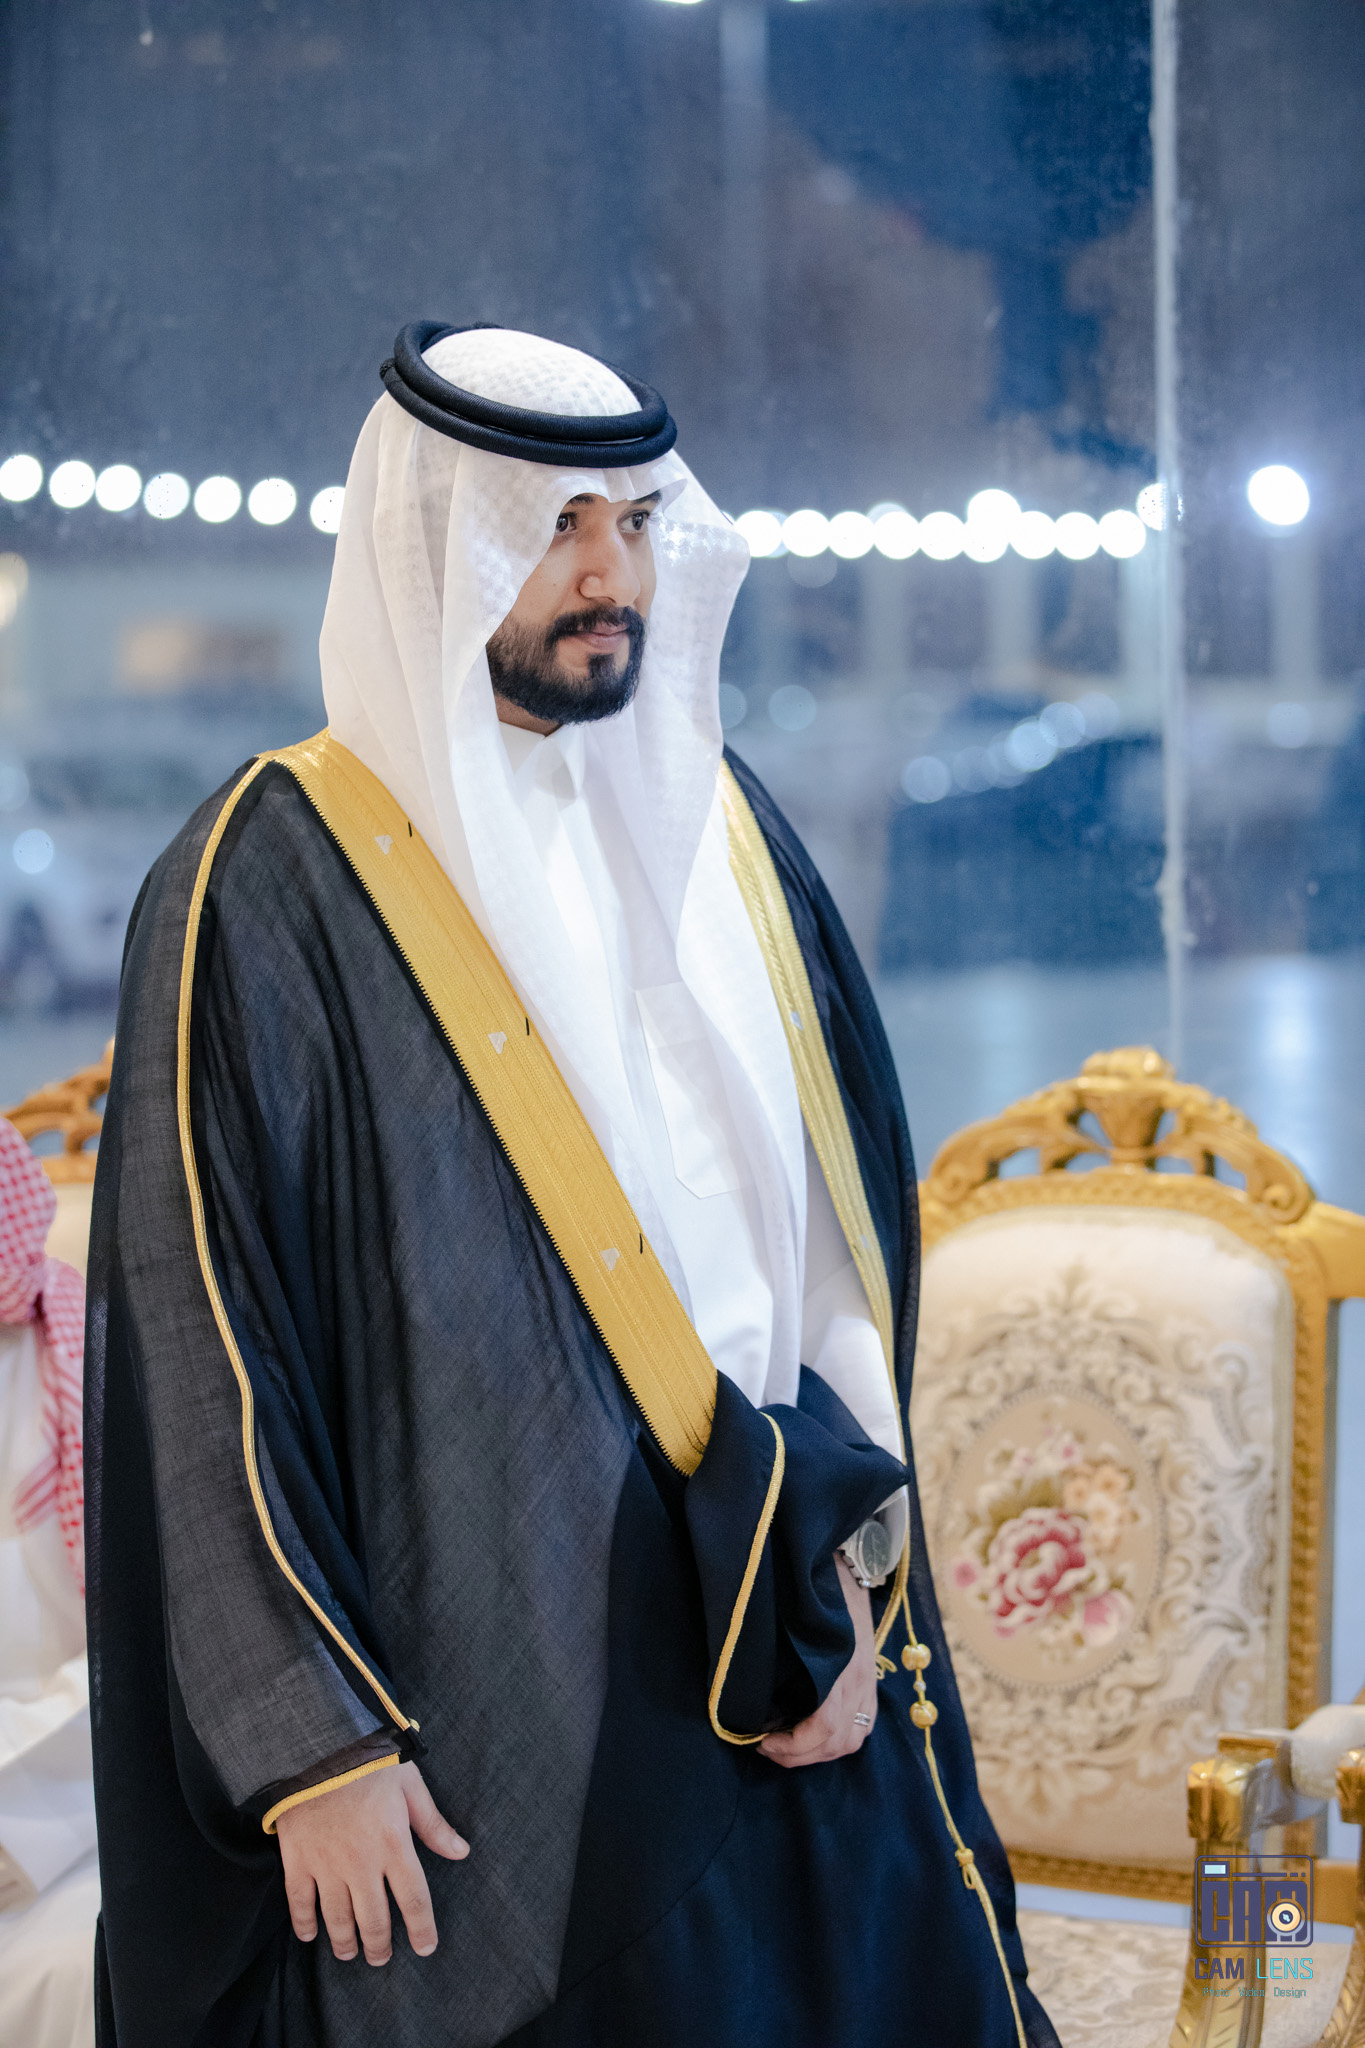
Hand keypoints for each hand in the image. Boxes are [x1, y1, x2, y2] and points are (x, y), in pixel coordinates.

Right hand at [277, 1760, 468, 1964]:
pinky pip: (300, 1903)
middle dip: (380, 1945)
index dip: (422, 1929)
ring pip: (338, 1919)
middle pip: (374, 1920)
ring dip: (346, 1942)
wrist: (315, 1747)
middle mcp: (362, 1863)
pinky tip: (310, 1936)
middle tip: (382, 1957)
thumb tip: (461, 1852)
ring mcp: (327, 1865)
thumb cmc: (367, 1761)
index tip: (426, 1948)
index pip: (414, 1899)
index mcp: (394, 1844)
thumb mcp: (409, 1784)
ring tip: (351, 1954)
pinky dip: (304, 1924)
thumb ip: (432, 1823)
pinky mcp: (298, 1861)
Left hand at [759, 1555, 878, 1768]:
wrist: (852, 1567)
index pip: (825, 1725)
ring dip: (817, 1754)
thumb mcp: (796, 1617)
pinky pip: (860, 1729)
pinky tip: (811, 1738)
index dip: (793, 1744)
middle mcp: (860, 1681)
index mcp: (842, 1666)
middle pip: (837, 1742)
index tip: (762, 1740)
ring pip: (851, 1740)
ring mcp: (869, 1685)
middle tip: (765, 1747)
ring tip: (786, 1747)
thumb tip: (747, 1680)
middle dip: (799, 1755)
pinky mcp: (871, 1686)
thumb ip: (779, 1651)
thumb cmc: (817, 1590)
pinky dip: (835, 1743)